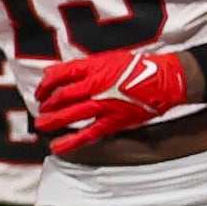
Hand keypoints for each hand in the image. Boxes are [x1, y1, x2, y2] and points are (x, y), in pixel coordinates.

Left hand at [34, 45, 198, 154]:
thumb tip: (55, 71)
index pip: (60, 75)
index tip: (41, 90)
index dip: (46, 84)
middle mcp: (95, 86)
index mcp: (94, 68)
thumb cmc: (139, 67)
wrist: (164, 81)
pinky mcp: (113, 121)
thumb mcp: (107, 59)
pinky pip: (88, 133)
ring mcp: (103, 105)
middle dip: (48, 103)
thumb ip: (81, 66)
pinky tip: (58, 146)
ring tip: (41, 125)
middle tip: (41, 108)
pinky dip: (71, 141)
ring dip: (53, 120)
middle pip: (62, 96)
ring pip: (71, 114)